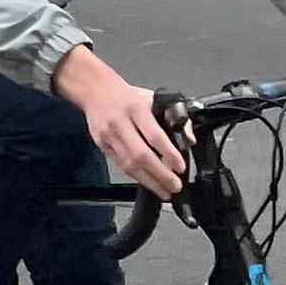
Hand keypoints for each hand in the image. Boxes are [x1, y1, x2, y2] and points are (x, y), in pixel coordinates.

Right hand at [53, 45, 189, 197]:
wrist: (97, 92)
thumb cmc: (129, 98)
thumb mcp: (155, 99)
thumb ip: (174, 116)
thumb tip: (188, 139)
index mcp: (137, 109)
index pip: (155, 135)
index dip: (169, 154)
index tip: (180, 167)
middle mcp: (121, 123)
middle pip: (141, 155)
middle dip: (160, 175)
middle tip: (175, 186)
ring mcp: (110, 136)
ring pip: (130, 164)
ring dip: (149, 181)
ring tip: (165, 191)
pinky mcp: (103, 146)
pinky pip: (121, 165)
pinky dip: (137, 177)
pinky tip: (149, 183)